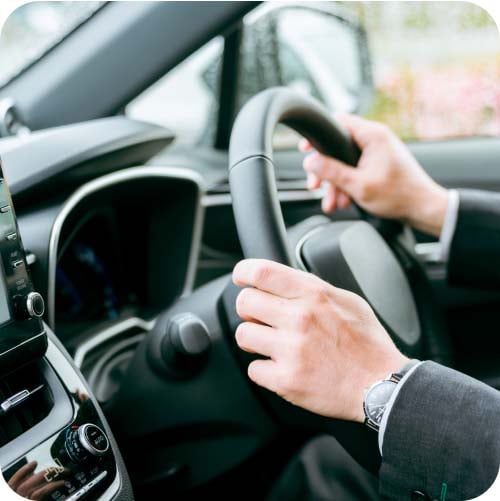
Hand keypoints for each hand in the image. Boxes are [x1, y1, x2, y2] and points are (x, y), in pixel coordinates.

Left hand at [232, 259, 408, 421]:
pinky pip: (253, 369)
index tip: (241, 277)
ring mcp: (291, 350)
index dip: (244, 272)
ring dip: (254, 338)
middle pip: (245, 302)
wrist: (382, 385)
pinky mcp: (286, 380)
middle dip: (249, 308)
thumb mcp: (347, 300)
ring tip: (273, 344)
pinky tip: (282, 367)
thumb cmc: (367, 343)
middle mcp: (299, 318)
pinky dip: (264, 369)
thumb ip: (314, 289)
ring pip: (243, 334)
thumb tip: (285, 282)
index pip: (262, 272)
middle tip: (260, 316)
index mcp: (313, 295)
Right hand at [301, 114, 448, 236]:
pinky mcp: (378, 164)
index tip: (305, 149)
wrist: (423, 209)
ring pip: (344, 162)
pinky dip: (347, 185)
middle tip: (315, 185)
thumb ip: (332, 172)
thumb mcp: (358, 185)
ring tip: (332, 202)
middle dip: (325, 170)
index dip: (318, 136)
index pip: (338, 122)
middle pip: (337, 147)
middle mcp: (376, 139)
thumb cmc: (398, 196)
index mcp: (373, 135)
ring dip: (335, 183)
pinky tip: (344, 201)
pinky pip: (355, 170)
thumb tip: (310, 162)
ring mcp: (377, 152)